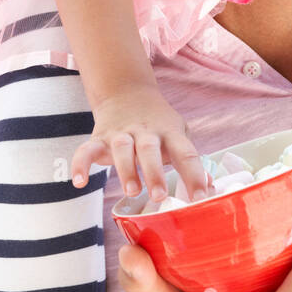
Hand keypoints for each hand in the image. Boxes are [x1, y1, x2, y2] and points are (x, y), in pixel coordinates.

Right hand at [71, 81, 209, 203]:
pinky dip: (81, 164)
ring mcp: (120, 134)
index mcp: (170, 133)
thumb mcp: (178, 136)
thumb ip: (190, 162)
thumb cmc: (159, 125)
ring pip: (122, 148)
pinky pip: (86, 150)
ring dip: (125, 169)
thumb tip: (210, 190)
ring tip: (131, 192)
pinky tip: (80, 182)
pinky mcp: (99, 138)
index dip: (195, 175)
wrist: (127, 92)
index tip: (201, 198)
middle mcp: (145, 132)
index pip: (186, 153)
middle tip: (159, 196)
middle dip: (154, 172)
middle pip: (150, 149)